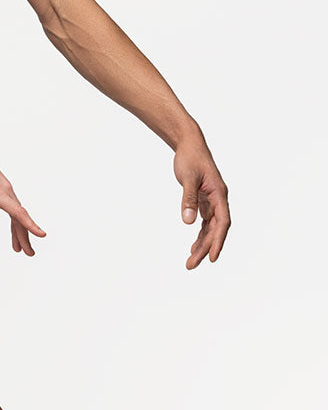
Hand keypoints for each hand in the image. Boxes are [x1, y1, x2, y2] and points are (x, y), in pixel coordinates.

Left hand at [0, 129, 46, 253]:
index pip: (18, 214)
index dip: (30, 226)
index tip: (42, 235)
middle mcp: (7, 191)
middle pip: (19, 218)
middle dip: (25, 237)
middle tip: (29, 254)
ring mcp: (6, 188)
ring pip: (16, 213)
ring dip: (19, 230)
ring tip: (18, 247)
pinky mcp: (3, 186)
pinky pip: (12, 206)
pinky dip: (14, 219)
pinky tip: (13, 226)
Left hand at [173, 132, 229, 267]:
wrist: (189, 144)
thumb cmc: (190, 158)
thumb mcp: (187, 178)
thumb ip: (188, 199)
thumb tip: (187, 222)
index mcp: (219, 194)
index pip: (222, 223)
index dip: (218, 241)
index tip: (211, 258)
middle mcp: (219, 199)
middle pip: (215, 229)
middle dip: (205, 248)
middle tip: (191, 265)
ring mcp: (212, 201)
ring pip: (210, 227)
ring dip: (202, 244)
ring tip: (191, 261)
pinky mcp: (205, 200)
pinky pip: (205, 222)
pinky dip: (200, 234)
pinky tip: (193, 245)